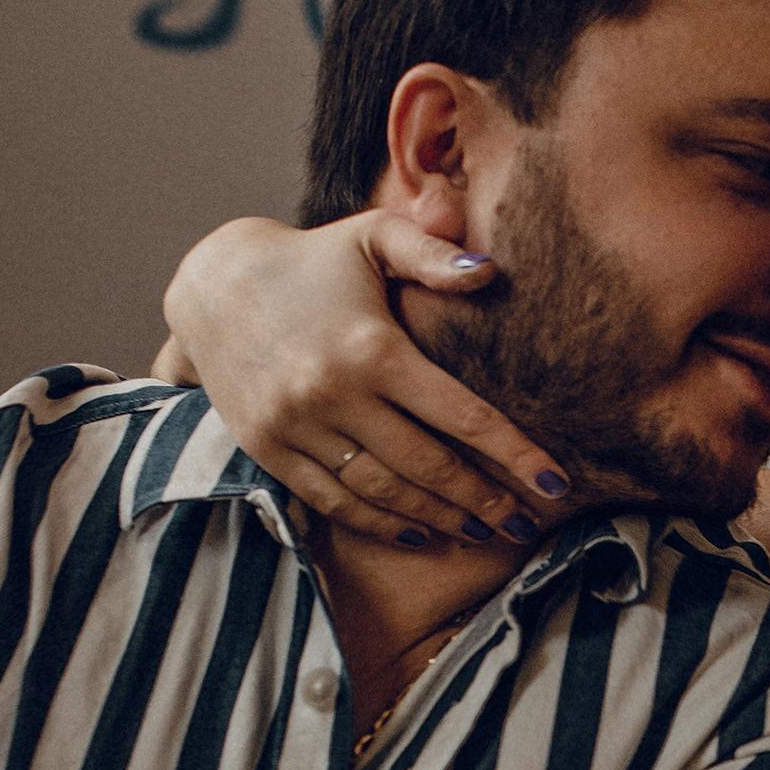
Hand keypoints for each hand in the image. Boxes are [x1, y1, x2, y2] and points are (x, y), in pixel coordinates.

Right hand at [160, 213, 568, 549]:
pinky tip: (420, 531)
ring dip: (440, 519)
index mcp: (371, 348)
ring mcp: (297, 427)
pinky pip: (334, 501)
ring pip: (385, 493)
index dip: (514, 454)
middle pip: (429, 467)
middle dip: (485, 499)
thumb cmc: (314, 260)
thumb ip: (431, 252)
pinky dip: (380, 523)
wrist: (214, 284)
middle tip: (525, 522)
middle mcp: (333, 393)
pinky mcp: (269, 449)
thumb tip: (489, 273)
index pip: (462, 415)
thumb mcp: (371, 238)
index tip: (556, 483)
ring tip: (483, 530)